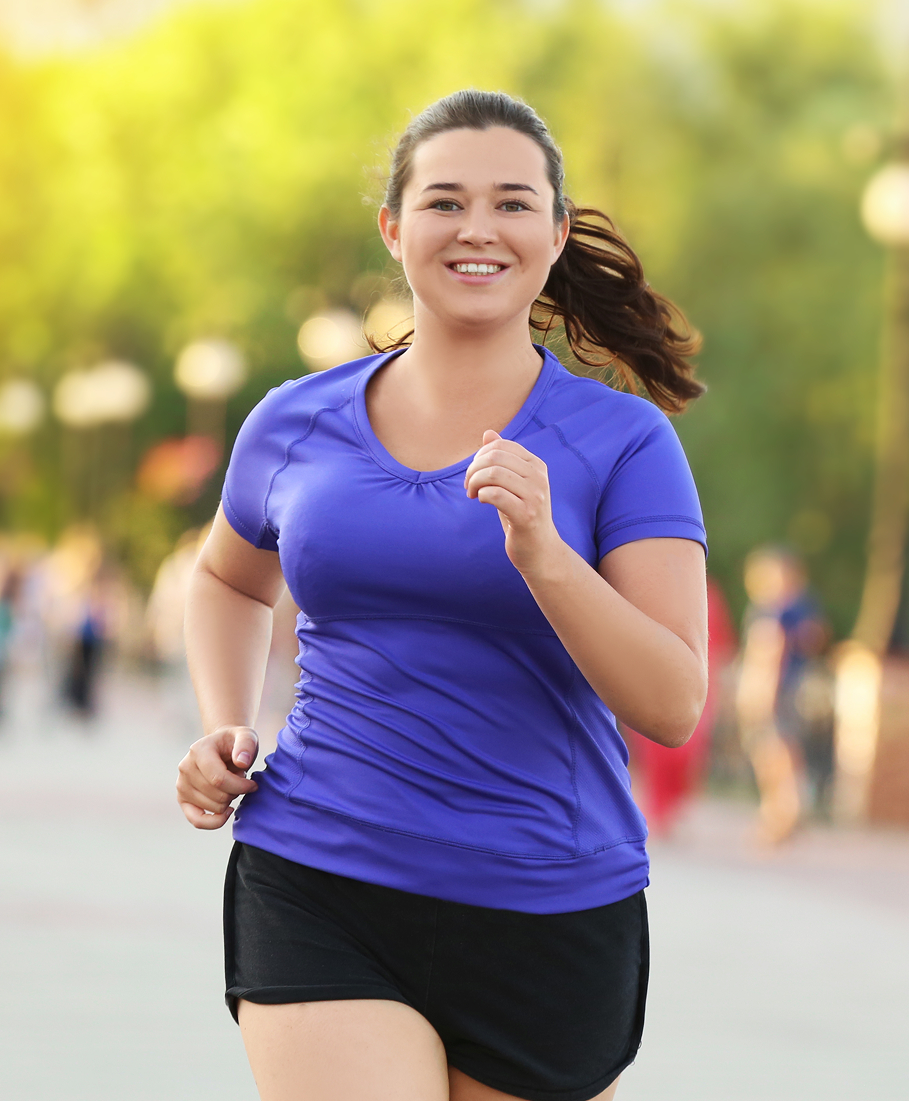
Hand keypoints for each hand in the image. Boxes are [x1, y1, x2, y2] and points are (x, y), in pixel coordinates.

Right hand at [176, 725, 258, 829]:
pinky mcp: (183, 798)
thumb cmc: (235, 742)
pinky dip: (214, 822)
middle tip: (241, 781)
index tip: (253, 784)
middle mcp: (185, 767)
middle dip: (236, 792)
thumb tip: (241, 762)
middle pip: (218, 795)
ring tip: (231, 785)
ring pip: (213, 808)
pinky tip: (228, 811)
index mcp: (198, 750)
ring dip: (229, 801)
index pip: (218, 779)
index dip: (240, 786)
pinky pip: (197, 820)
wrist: (222, 746)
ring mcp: (182, 784)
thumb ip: (246, 745)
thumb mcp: (246, 736)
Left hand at [464, 430, 563, 575]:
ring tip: (472, 493)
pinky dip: (482, 495)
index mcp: (536, 465)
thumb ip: (502, 459)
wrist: (539, 550)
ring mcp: (535, 496)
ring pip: (494, 474)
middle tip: (468, 486)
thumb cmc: (521, 514)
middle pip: (495, 457)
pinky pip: (495, 495)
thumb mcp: (512, 484)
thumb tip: (488, 433)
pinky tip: (481, 501)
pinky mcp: (527, 515)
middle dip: (474, 469)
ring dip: (475, 483)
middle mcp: (539, 477)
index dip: (480, 456)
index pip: (501, 446)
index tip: (474, 474)